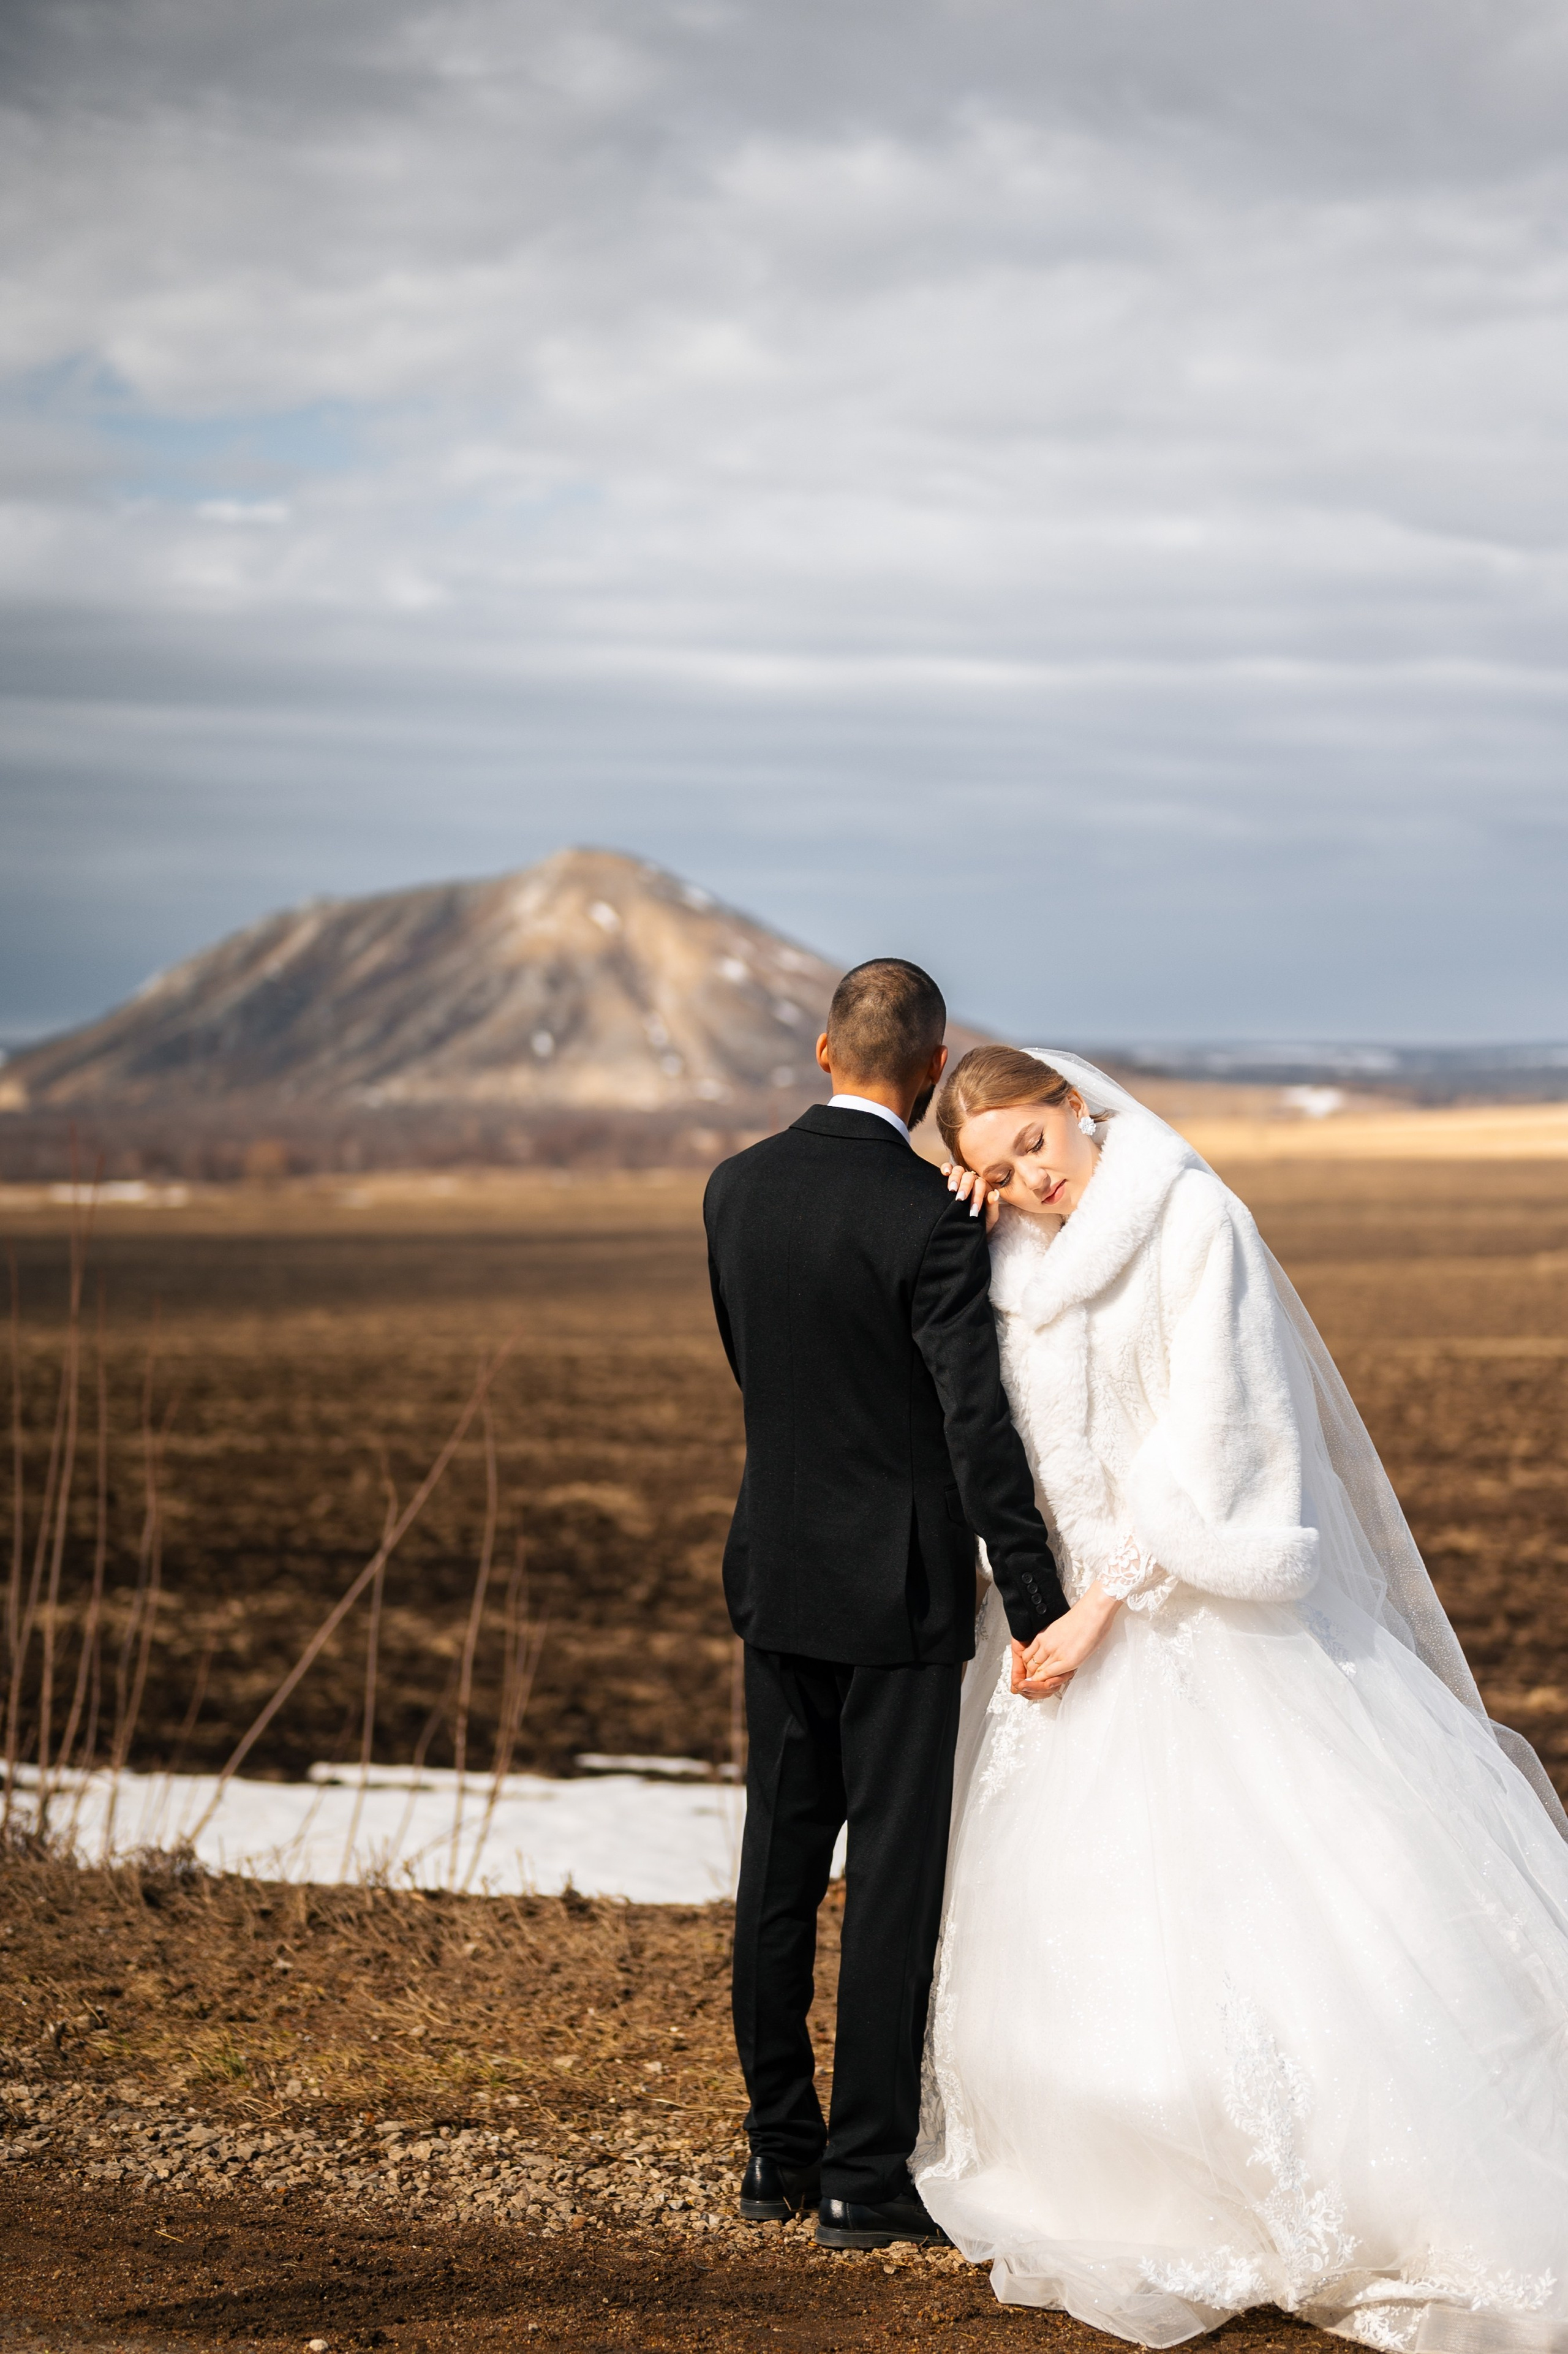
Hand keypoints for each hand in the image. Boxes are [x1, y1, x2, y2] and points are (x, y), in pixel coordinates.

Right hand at [941, 1160, 999, 1233]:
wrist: (967, 1232)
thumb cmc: (980, 1223)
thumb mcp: (990, 1217)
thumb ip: (993, 1206)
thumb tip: (994, 1194)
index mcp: (984, 1188)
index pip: (981, 1185)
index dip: (977, 1196)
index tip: (973, 1210)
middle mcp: (973, 1181)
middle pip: (969, 1176)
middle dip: (965, 1187)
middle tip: (960, 1198)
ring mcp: (961, 1179)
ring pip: (958, 1170)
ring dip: (955, 1178)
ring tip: (952, 1189)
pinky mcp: (949, 1180)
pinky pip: (948, 1168)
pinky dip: (946, 1168)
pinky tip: (945, 1173)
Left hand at [1015, 1580, 1120, 1696]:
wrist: (1093, 1613)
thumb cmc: (1083, 1618)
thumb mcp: (1060, 1628)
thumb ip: (1055, 1639)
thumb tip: (1058, 1647)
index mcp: (1043, 1636)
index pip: (1027, 1655)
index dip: (1029, 1666)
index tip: (1034, 1670)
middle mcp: (1046, 1644)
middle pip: (1029, 1665)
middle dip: (1031, 1675)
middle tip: (1036, 1681)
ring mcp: (1055, 1653)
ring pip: (1037, 1672)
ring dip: (1038, 1680)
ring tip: (1042, 1685)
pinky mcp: (1066, 1661)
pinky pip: (1048, 1675)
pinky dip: (1046, 1681)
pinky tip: (1048, 1683)